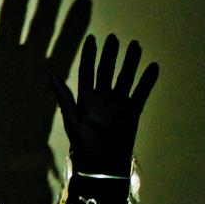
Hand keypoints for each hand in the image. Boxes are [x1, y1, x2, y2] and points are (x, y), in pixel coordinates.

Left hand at [51, 34, 157, 173]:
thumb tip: (52, 76)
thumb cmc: (84, 147)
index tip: (92, 39)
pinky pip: (140, 93)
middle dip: (110, 55)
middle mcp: (102, 98)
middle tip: (114, 38)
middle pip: (107, 71)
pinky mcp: (132, 112)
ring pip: (125, 78)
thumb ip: (65, 98)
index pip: (87, 71)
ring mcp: (118, 104)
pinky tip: (152, 67)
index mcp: (86, 99)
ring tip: (135, 45)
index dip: (89, 55)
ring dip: (130, 63)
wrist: (104, 165)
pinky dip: (146, 81)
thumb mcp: (72, 121)